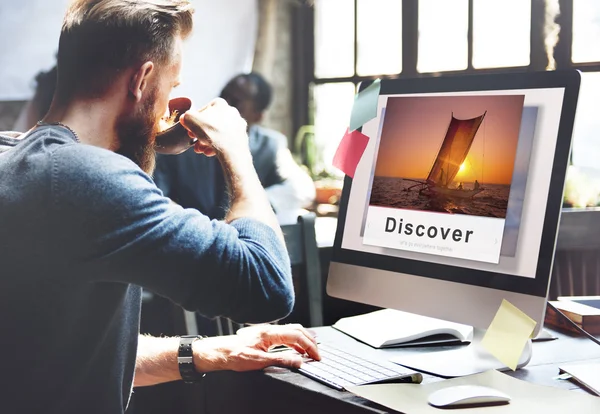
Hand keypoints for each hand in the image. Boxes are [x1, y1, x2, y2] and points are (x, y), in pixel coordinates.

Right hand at [179, 98, 248, 157]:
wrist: (232, 149)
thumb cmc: (212, 132)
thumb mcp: (190, 120)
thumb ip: (186, 116)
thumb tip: (185, 118)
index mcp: (220, 104)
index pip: (203, 110)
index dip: (193, 121)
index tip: (189, 130)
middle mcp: (232, 112)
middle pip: (211, 123)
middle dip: (200, 134)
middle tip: (194, 141)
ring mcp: (238, 125)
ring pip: (218, 133)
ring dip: (207, 142)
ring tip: (200, 149)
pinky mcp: (242, 138)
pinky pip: (226, 141)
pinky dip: (217, 147)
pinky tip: (209, 153)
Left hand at [193, 324, 319, 372]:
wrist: (220, 352)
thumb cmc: (234, 355)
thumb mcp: (259, 362)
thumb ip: (281, 360)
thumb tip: (298, 361)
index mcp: (270, 333)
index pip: (297, 336)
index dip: (309, 346)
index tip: (316, 356)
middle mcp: (270, 329)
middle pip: (297, 330)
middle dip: (310, 341)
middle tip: (317, 354)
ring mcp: (267, 331)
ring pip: (292, 330)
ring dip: (303, 340)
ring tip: (311, 351)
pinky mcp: (265, 335)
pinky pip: (285, 334)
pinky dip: (295, 341)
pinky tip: (296, 349)